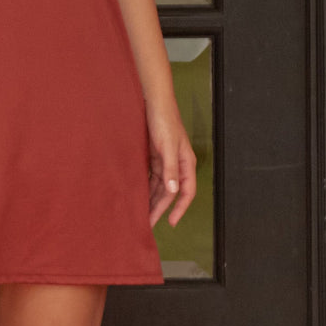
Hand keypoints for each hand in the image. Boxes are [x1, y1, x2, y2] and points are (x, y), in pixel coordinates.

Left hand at [146, 100, 196, 227]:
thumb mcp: (167, 145)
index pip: (186, 192)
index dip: (180, 208)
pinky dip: (147, 186)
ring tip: (142, 213)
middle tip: (149, 223)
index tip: (170, 222)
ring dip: (153, 199)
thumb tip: (173, 191)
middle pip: (171, 192)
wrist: (154, 102)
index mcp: (186, 163)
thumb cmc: (165, 121)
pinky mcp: (155, 156)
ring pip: (161, 186)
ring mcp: (166, 160)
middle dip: (161, 207)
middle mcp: (177, 164)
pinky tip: (139, 195)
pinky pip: (153, 177)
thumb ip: (170, 168)